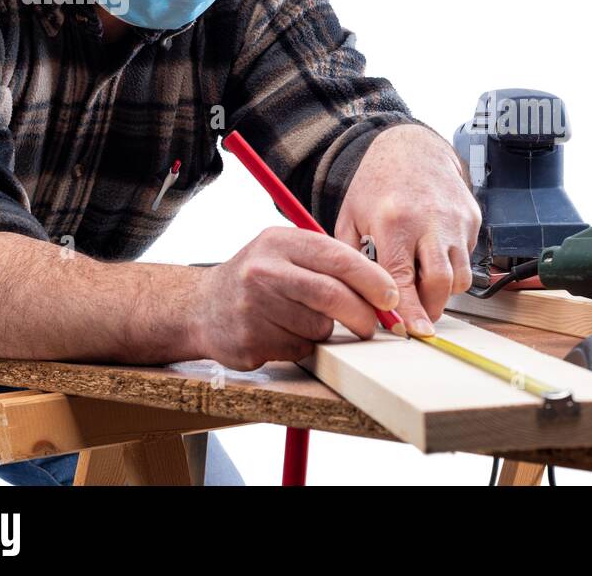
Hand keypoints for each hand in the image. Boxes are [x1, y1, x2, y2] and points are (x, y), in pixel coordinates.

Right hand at [193, 227, 398, 369]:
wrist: (200, 307)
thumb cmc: (258, 278)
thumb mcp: (286, 252)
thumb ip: (329, 263)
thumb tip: (385, 290)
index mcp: (279, 241)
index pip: (339, 258)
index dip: (373, 280)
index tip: (391, 298)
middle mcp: (263, 271)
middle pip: (332, 296)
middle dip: (362, 314)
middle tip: (371, 325)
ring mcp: (253, 308)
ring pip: (318, 327)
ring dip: (323, 330)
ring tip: (301, 320)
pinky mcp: (249, 341)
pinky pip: (299, 350)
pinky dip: (302, 346)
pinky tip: (281, 333)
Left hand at [334, 124, 480, 335]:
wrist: (412, 147)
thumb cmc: (377, 185)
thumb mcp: (350, 219)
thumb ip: (353, 260)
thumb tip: (362, 301)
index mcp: (394, 222)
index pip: (404, 279)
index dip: (409, 310)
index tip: (413, 332)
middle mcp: (430, 220)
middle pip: (440, 283)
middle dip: (432, 308)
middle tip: (420, 316)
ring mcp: (456, 219)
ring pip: (461, 276)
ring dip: (444, 290)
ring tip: (425, 282)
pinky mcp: (472, 217)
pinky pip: (468, 257)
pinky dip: (453, 265)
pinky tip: (434, 253)